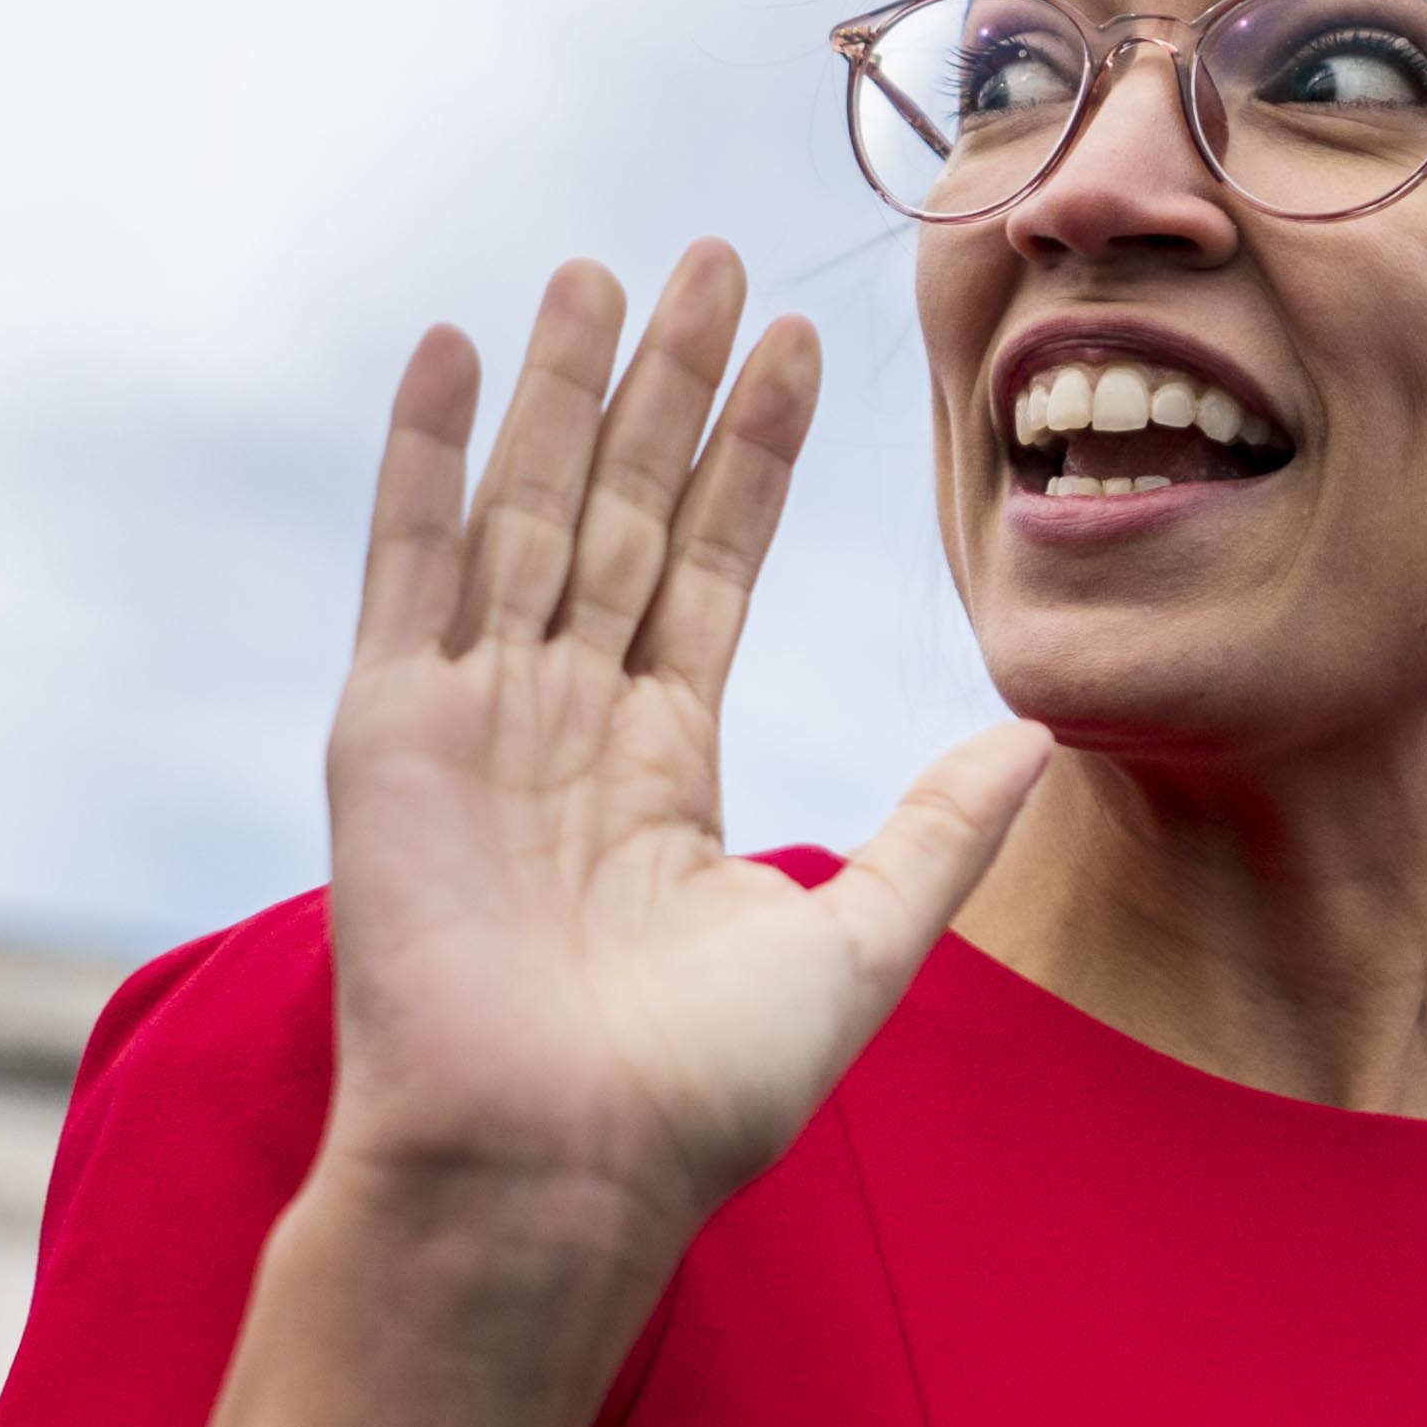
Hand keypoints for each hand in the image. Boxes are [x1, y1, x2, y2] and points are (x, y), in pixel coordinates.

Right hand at [320, 247, 1053, 1264]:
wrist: (550, 1171)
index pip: (716, 567)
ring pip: (532, 511)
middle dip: (672, 386)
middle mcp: (565, 722)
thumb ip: (935, 834)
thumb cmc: (691, 1098)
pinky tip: (454, 351)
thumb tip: (1035, 736)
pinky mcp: (390, 729)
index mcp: (663, 767)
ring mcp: (473, 717)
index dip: (756, 453)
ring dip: (567, 390)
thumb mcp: (851, 947)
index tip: (802, 343)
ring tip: (606, 269)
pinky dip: (426, 457)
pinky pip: (411, 566)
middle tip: (713, 255)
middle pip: (628, 512)